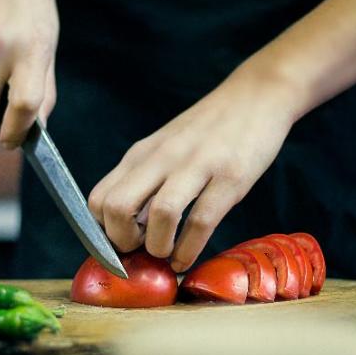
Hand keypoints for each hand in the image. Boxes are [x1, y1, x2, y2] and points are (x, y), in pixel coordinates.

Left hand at [88, 65, 303, 271]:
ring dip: (159, 247)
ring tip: (167, 255)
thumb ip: (145, 180)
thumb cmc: (208, 130)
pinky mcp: (230, 177)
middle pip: (118, 207)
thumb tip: (128, 229)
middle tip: (141, 251)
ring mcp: (197, 166)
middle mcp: (163, 158)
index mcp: (142, 154)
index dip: (102, 232)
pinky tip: (187, 259)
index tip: (121, 245)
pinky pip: (202, 222)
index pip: (99, 199)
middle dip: (123, 243)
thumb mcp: (166, 148)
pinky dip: (189, 250)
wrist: (256, 95)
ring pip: (160, 215)